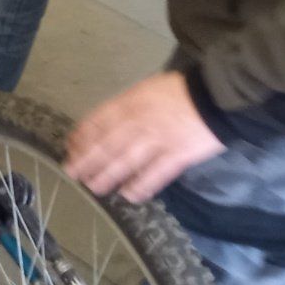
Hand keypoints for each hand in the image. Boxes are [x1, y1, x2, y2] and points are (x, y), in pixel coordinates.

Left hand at [66, 72, 225, 201]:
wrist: (214, 97)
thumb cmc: (178, 91)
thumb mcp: (145, 89)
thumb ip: (125, 106)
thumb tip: (104, 125)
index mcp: (129, 103)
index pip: (97, 122)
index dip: (82, 138)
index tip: (70, 149)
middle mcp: (138, 122)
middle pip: (106, 145)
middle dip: (87, 161)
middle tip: (73, 174)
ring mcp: (158, 141)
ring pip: (125, 162)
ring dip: (107, 176)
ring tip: (94, 187)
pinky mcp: (177, 156)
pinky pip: (155, 175)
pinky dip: (140, 186)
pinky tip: (128, 195)